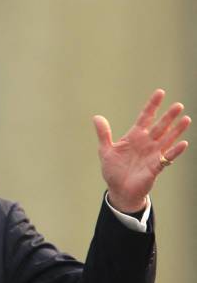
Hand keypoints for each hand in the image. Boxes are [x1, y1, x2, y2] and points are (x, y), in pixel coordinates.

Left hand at [93, 89, 190, 212]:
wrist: (119, 190)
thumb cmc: (113, 170)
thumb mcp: (106, 151)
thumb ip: (104, 134)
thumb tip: (97, 117)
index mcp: (134, 137)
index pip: (145, 117)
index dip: (152, 105)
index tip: (160, 92)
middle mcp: (146, 143)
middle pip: (159, 126)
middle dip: (168, 116)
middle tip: (178, 105)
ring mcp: (153, 154)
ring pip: (167, 139)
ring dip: (176, 130)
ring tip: (186, 119)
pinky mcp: (156, 167)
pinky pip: (167, 157)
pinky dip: (174, 151)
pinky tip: (183, 143)